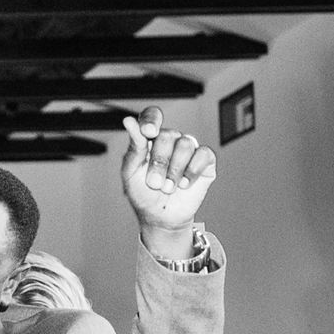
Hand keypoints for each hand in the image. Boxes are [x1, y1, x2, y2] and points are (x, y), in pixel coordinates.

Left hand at [119, 106, 216, 254]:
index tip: (149, 133)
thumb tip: (129, 121)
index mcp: (151, 139)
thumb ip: (133, 147)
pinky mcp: (205, 161)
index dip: (151, 120)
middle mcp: (171, 140)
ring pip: (186, 144)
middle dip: (160, 162)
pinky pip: (204, 154)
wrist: (161, 218)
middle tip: (154, 183)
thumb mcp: (131, 173)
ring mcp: (188, 149)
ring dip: (174, 170)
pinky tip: (184, 184)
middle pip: (168, 135)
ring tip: (168, 187)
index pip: (152, 116)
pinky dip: (192, 170)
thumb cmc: (144, 194)